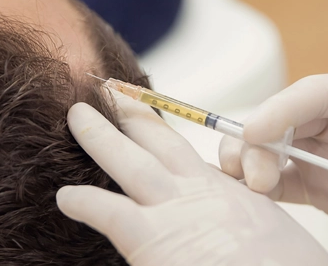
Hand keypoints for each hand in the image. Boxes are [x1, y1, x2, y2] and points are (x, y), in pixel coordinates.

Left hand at [56, 94, 327, 265]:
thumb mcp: (263, 237)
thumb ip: (229, 221)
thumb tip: (214, 225)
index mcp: (228, 194)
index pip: (187, 154)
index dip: (162, 130)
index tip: (143, 110)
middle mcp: (201, 193)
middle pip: (159, 140)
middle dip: (134, 113)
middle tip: (109, 90)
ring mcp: (178, 209)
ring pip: (129, 160)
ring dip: (101, 135)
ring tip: (76, 114)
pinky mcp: (152, 238)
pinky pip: (108, 211)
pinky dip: (85, 202)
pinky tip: (64, 198)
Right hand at [219, 60, 327, 258]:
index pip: (309, 97)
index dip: (277, 111)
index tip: (256, 132)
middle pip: (279, 124)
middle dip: (254, 143)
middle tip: (252, 175)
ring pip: (272, 154)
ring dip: (248, 163)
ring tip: (245, 186)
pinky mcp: (327, 190)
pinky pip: (285, 186)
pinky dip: (263, 191)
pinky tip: (253, 201)